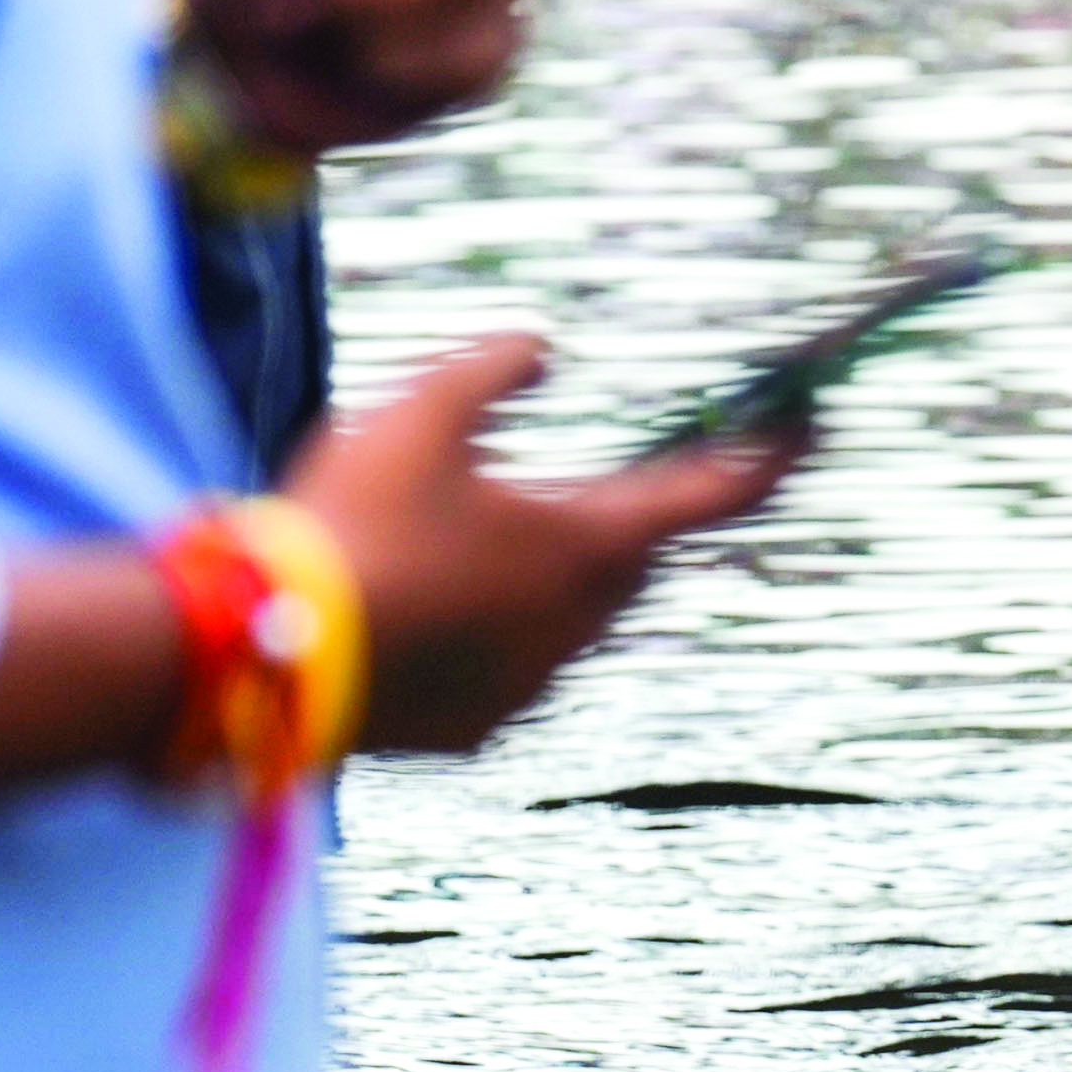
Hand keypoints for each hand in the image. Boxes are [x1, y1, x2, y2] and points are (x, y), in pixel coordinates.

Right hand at [288, 336, 796, 755]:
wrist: (263, 655)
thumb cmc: (349, 524)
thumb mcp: (420, 413)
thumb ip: (492, 369)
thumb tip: (543, 344)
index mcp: (585, 544)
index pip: (708, 493)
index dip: (766, 456)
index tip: (809, 427)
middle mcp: (576, 623)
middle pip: (639, 561)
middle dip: (641, 519)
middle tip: (633, 483)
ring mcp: (528, 683)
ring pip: (578, 621)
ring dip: (562, 579)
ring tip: (511, 541)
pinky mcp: (477, 726)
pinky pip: (514, 668)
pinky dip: (501, 632)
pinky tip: (449, 613)